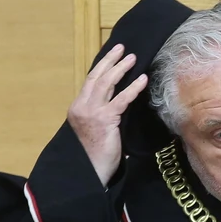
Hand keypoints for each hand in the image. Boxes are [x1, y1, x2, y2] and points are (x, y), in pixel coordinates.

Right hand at [67, 44, 147, 185]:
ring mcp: (92, 112)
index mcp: (78, 108)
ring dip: (121, 68)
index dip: (102, 67)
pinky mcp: (104, 119)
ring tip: (133, 58)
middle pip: (96, 77)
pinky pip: (121, 99)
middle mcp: (82, 106)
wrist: (88, 172)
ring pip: (107, 83)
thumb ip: (103, 117)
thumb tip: (119, 109)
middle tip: (122, 49)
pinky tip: (143, 80)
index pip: (90, 82)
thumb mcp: (95, 131)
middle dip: (110, 61)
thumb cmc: (94, 157)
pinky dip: (133, 88)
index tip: (111, 56)